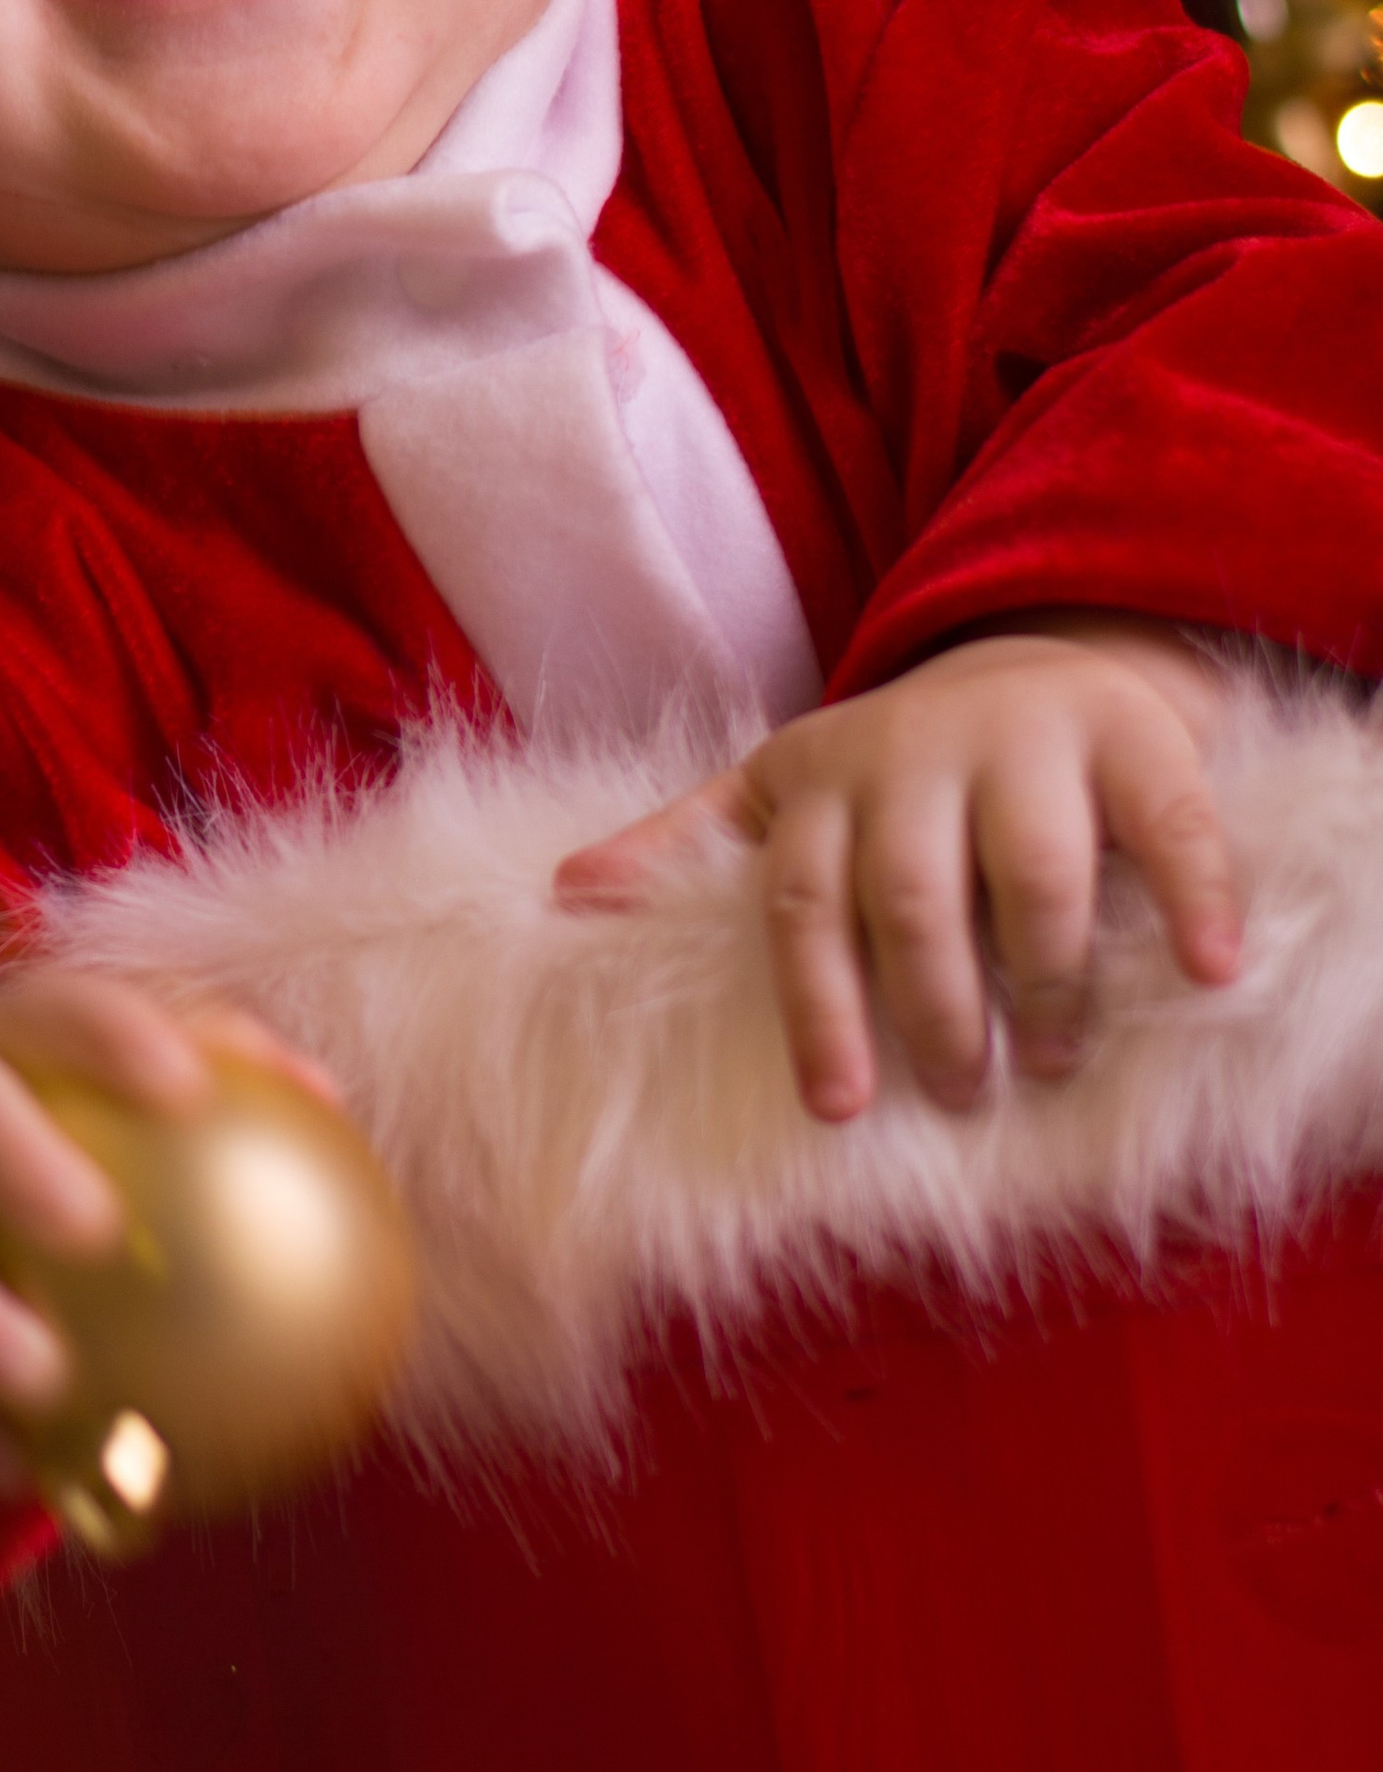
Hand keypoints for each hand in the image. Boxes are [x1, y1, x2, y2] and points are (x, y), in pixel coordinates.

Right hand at [0, 970, 299, 1493]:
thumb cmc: (25, 1143)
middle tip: (95, 1231)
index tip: (188, 1093)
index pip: (53, 1005)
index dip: (114, 1036)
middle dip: (9, 1154)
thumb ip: (203, 1090)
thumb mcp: (83, 1100)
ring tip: (41, 1378)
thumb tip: (331, 1108)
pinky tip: (12, 1468)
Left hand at [553, 620, 1239, 1122]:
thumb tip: (563, 894)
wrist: (1033, 663)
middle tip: (962, 1092)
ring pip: (1031, 872)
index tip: (841, 1108)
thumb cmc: (895, 771)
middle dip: (933, 1011)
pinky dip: (1195, 898)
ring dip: (1047, 981)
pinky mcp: (1132, 737)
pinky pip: (1167, 824)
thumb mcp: (782, 794)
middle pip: (912, 900)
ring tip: (1051, 1058)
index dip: (819, 1010)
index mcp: (827, 782)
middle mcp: (919, 754)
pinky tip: (1209, 970)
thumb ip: (686, 842)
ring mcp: (1028, 739)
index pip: (803, 905)